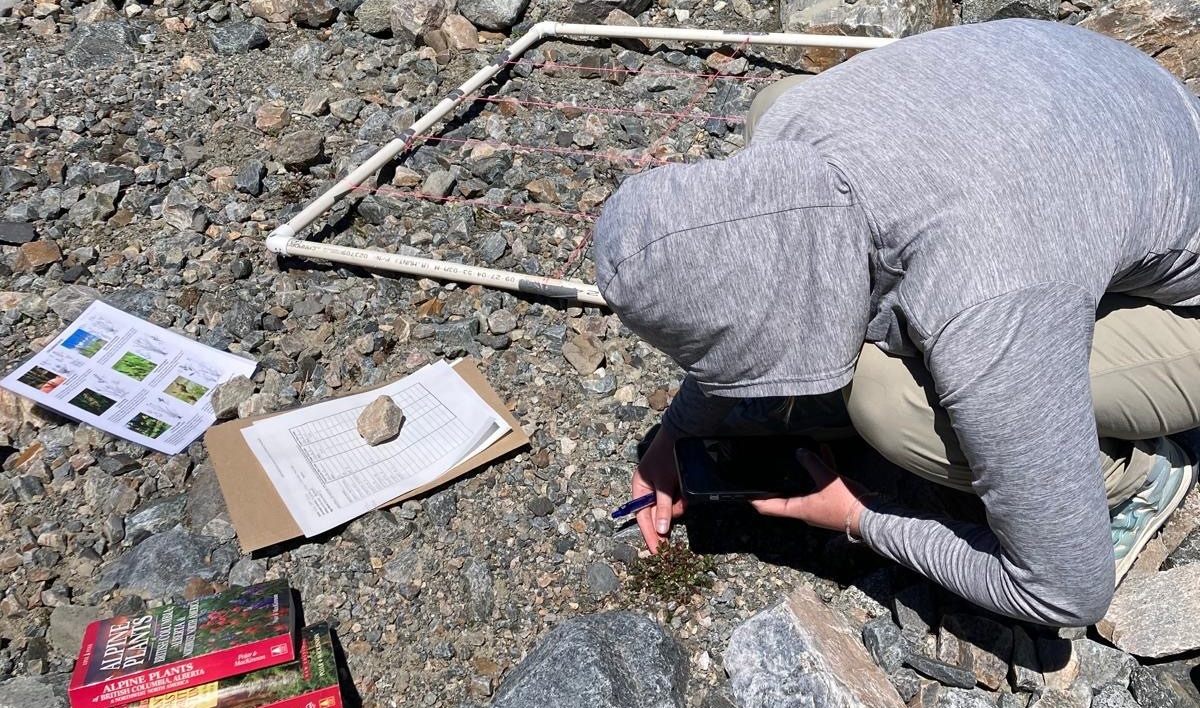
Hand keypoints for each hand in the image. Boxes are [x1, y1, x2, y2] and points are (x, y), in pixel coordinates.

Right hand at [632, 426, 684, 553]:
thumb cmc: (666, 456)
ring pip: (671, 509)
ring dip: (678, 505)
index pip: (642, 518)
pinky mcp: (674, 486)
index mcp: (639, 488)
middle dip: (669, 513)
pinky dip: (682, 498)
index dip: (649, 535)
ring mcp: (662, 488)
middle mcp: (649, 490)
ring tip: (683, 492)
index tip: (657, 551)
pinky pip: (678, 500)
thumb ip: (663, 506)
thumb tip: (661, 529)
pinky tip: (685, 490)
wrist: (682, 433)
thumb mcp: (664, 483)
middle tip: (679, 506)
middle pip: (657, 515)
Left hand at [750, 445, 868, 536]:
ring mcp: (819, 506)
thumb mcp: (827, 479)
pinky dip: (821, 468)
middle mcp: (806, 510)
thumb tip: (800, 452)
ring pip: (806, 486)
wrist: (873, 516)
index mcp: (799, 509)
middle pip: (785, 497)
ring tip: (798, 452)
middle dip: (778, 483)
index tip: (744, 492)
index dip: (755, 500)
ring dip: (803, 471)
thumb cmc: (847, 503)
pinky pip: (822, 483)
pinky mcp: (832, 500)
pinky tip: (824, 450)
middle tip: (767, 468)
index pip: (769, 508)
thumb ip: (812, 464)